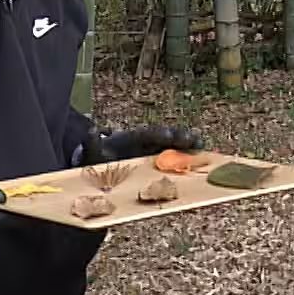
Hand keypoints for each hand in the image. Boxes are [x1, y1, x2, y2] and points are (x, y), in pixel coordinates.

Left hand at [76, 124, 203, 165]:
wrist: (103, 162)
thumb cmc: (99, 157)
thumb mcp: (93, 152)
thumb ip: (92, 144)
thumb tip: (90, 132)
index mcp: (132, 138)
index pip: (147, 134)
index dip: (158, 134)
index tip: (167, 135)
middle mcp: (147, 141)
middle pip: (167, 136)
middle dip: (180, 137)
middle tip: (193, 140)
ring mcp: (156, 151)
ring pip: (176, 145)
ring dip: (189, 146)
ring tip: (202, 149)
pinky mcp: (162, 162)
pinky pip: (178, 159)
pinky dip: (189, 159)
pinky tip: (201, 162)